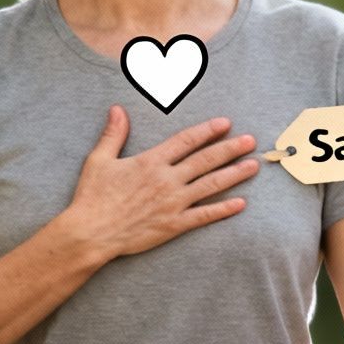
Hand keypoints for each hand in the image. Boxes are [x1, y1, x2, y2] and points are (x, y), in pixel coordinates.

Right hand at [65, 105, 260, 260]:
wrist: (91, 233)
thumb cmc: (92, 197)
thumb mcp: (99, 160)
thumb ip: (113, 134)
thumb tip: (118, 109)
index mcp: (151, 162)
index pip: (186, 141)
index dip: (207, 130)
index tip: (225, 123)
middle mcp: (167, 180)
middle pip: (205, 160)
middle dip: (230, 148)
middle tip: (251, 141)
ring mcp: (173, 203)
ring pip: (211, 185)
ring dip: (234, 174)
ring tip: (253, 165)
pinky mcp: (173, 225)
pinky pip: (204, 215)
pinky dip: (223, 209)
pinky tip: (241, 203)